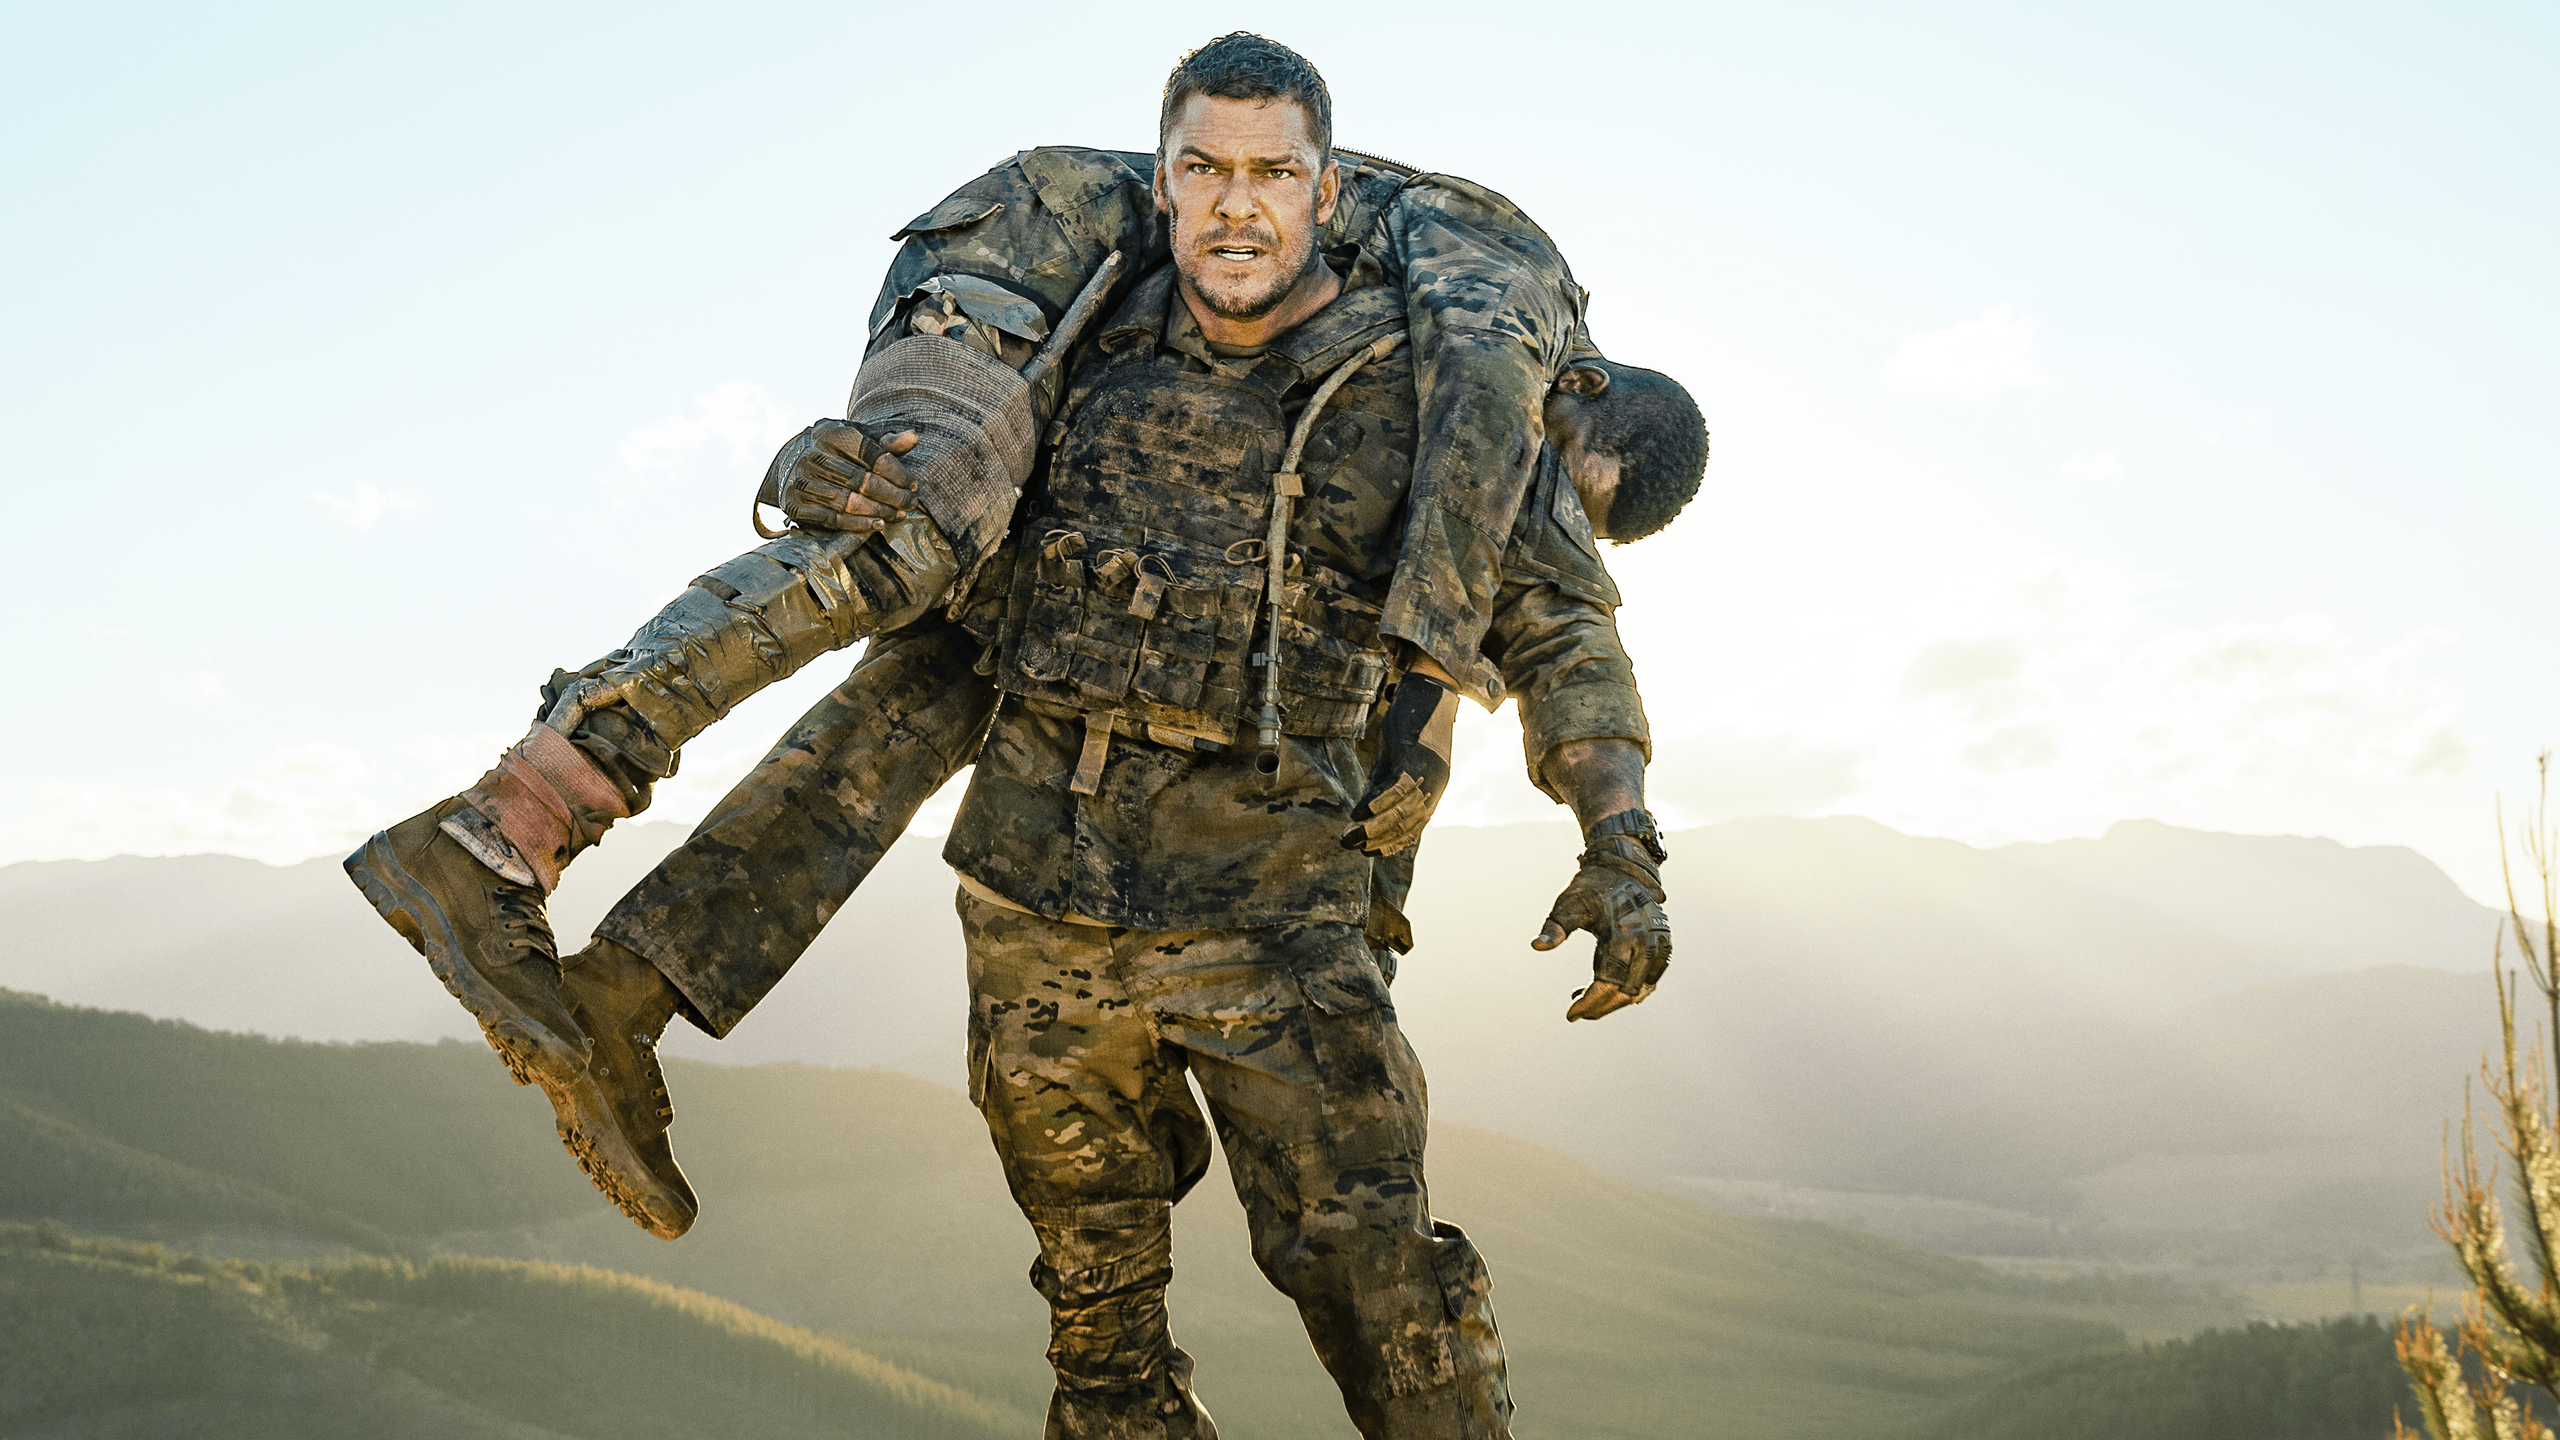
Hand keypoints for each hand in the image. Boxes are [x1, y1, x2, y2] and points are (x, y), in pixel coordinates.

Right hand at [775, 420, 920, 532]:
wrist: (790, 462)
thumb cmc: (835, 450)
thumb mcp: (858, 438)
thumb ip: (886, 441)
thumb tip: (914, 438)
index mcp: (832, 435)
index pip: (874, 457)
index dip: (899, 474)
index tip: (914, 485)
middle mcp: (814, 457)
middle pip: (864, 482)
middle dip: (894, 495)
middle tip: (911, 503)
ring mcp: (803, 481)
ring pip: (850, 502)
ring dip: (880, 512)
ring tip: (899, 515)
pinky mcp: (796, 504)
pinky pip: (833, 519)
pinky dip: (858, 524)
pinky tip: (878, 524)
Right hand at [1340, 673, 1458, 854]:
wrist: (1434, 686)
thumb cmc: (1413, 723)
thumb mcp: (1395, 759)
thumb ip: (1382, 786)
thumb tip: (1362, 814)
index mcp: (1434, 787)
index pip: (1414, 827)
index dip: (1391, 843)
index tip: (1368, 852)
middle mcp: (1435, 784)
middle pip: (1407, 823)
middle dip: (1377, 839)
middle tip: (1351, 846)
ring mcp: (1428, 770)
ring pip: (1402, 809)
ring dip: (1375, 827)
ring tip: (1351, 836)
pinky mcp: (1415, 753)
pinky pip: (1398, 785)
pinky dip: (1379, 801)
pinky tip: (1360, 812)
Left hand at [1531, 814, 1670, 1021]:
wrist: (1625, 869)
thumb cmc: (1591, 888)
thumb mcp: (1568, 904)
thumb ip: (1555, 927)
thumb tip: (1537, 945)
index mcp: (1622, 933)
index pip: (1606, 983)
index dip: (1588, 1003)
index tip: (1570, 1015)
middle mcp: (1645, 942)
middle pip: (1624, 993)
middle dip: (1600, 1007)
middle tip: (1577, 1011)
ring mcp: (1659, 945)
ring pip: (1640, 990)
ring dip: (1615, 1001)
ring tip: (1587, 998)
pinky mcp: (1665, 947)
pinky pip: (1650, 980)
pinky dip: (1630, 990)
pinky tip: (1607, 989)